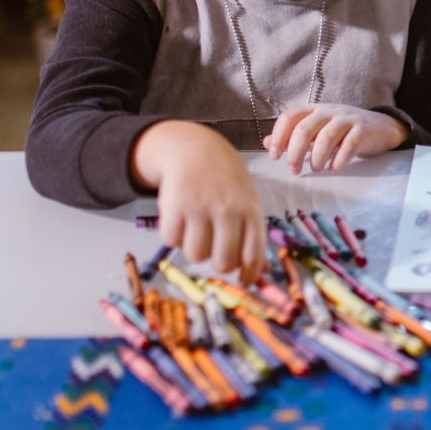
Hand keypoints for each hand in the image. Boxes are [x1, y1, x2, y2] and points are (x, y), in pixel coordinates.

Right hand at [132, 120, 266, 283]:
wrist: (196, 148)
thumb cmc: (225, 179)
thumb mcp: (247, 199)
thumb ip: (252, 233)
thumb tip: (259, 271)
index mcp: (250, 209)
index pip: (254, 253)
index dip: (249, 274)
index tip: (244, 280)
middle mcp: (228, 209)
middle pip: (223, 262)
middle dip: (219, 263)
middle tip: (215, 249)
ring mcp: (201, 207)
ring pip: (196, 255)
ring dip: (194, 248)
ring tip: (198, 228)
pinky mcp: (175, 205)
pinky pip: (171, 240)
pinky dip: (174, 236)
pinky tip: (182, 219)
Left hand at [264, 104, 408, 173]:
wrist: (381, 127)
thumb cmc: (344, 131)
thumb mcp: (317, 131)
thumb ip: (293, 136)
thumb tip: (266, 143)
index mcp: (314, 110)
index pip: (290, 117)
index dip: (279, 136)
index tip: (274, 156)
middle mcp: (328, 112)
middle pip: (305, 128)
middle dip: (295, 152)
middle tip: (294, 170)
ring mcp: (347, 119)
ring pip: (326, 136)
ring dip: (316, 157)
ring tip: (316, 169)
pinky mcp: (363, 130)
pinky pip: (349, 144)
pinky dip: (339, 159)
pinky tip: (334, 169)